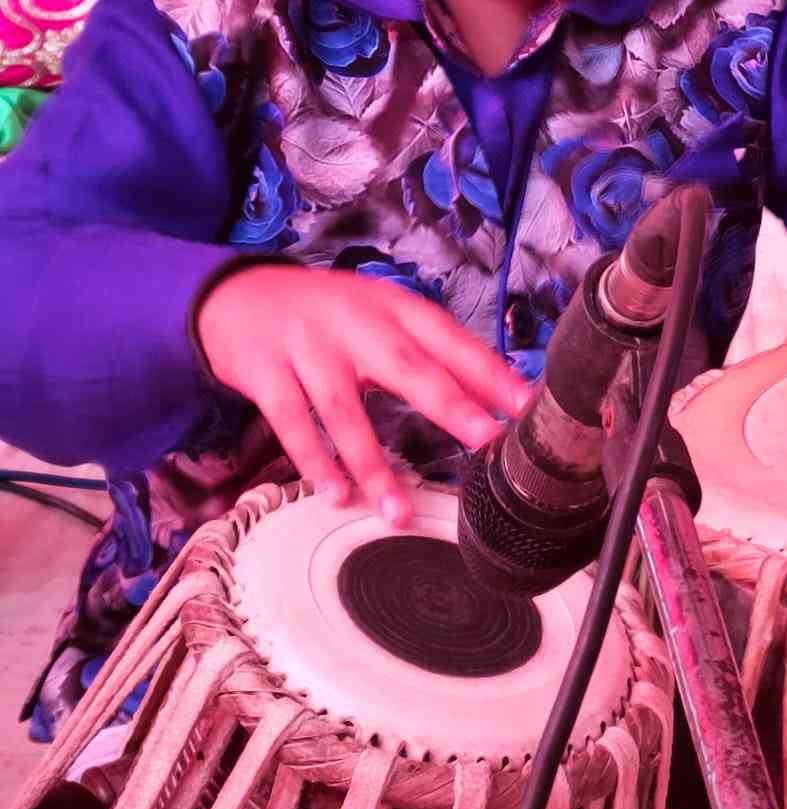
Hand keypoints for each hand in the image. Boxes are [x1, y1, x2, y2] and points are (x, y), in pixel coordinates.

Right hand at [196, 264, 531, 524]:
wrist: (237, 296)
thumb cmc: (326, 315)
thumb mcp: (380, 318)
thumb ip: (430, 353)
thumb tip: (497, 395)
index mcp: (391, 306)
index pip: (448, 339)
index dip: (489, 372)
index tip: (527, 406)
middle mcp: (353, 322)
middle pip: (406, 365)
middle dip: (450, 403)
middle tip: (487, 440)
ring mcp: (307, 346)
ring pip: (345, 409)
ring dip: (372, 463)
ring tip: (398, 512)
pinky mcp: (265, 371)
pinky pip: (292, 423)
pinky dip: (313, 462)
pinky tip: (335, 495)